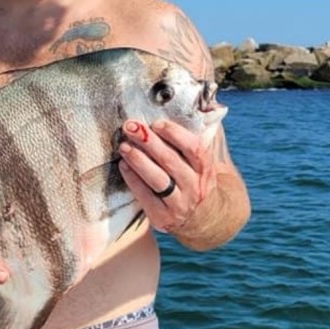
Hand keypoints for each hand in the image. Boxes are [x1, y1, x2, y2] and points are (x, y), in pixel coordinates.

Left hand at [117, 119, 216, 233]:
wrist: (203, 219)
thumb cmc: (195, 181)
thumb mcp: (203, 164)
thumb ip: (194, 142)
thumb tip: (186, 110)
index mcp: (206, 169)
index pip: (194, 149)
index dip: (175, 134)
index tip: (156, 123)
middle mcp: (195, 187)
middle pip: (171, 161)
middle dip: (149, 142)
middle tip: (131, 127)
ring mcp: (180, 204)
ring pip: (158, 180)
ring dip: (139, 160)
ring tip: (124, 146)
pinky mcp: (163, 218)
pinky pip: (146, 196)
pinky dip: (133, 180)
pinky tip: (123, 165)